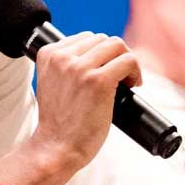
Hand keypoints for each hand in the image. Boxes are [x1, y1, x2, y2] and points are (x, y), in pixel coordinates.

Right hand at [31, 32, 140, 168]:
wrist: (56, 147)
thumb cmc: (58, 121)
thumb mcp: (52, 82)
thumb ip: (66, 65)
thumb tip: (99, 54)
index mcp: (49, 54)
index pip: (85, 37)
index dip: (100, 54)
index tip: (103, 70)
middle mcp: (62, 57)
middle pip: (102, 39)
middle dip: (114, 56)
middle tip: (119, 77)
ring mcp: (80, 68)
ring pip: (117, 46)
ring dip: (127, 61)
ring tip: (127, 81)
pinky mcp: (98, 81)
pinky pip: (128, 61)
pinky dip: (136, 72)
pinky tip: (132, 86)